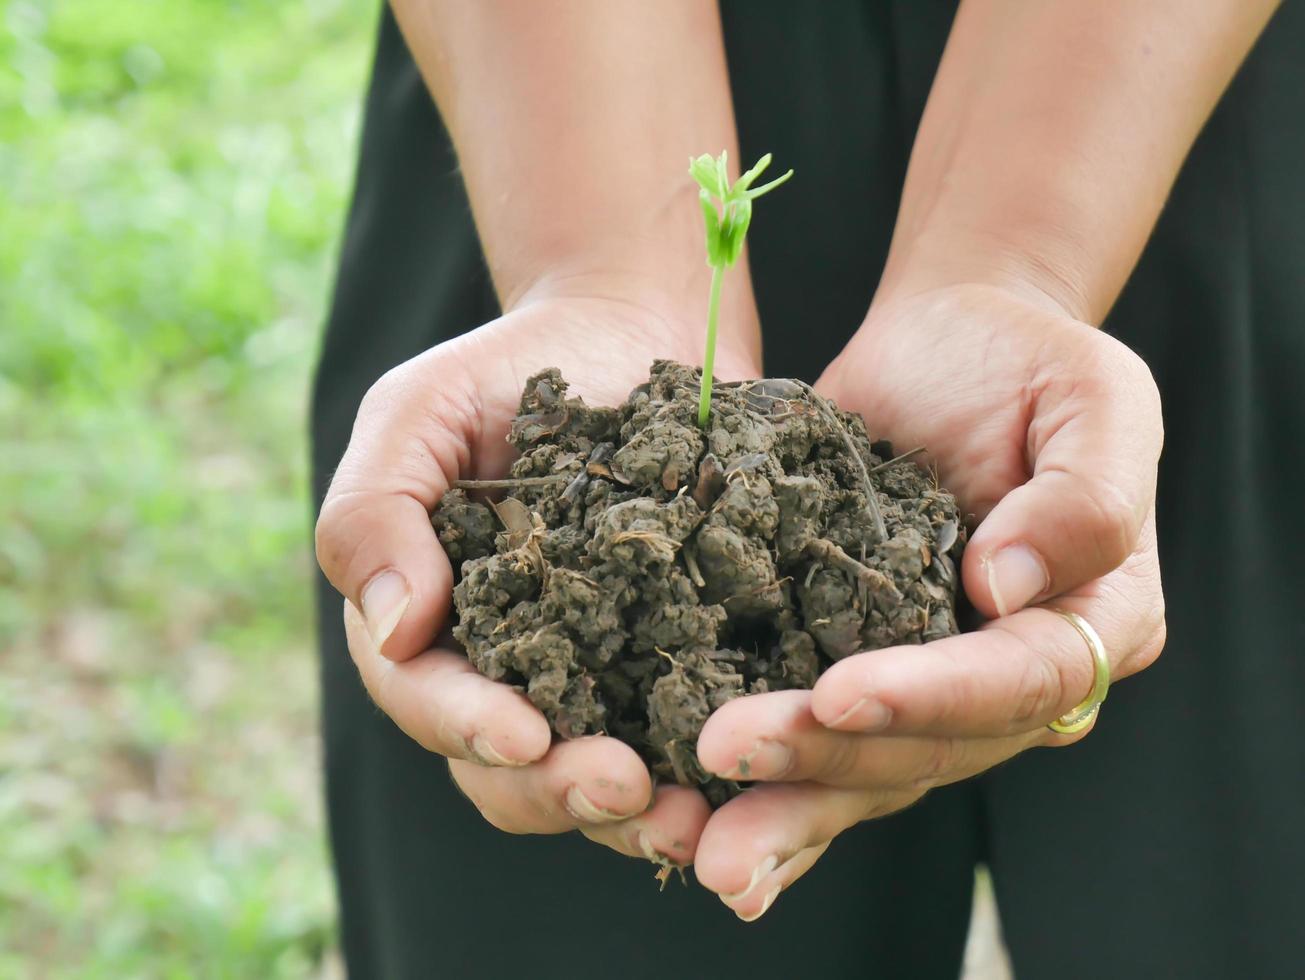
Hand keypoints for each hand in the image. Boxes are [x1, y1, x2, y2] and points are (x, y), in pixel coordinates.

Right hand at [316, 291, 759, 865]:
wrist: (627, 335)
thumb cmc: (508, 369)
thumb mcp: (418, 413)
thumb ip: (374, 511)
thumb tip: (392, 628)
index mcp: (431, 627)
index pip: (427, 698)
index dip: (467, 726)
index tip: (525, 733)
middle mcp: (508, 672)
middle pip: (511, 770)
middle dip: (563, 790)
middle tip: (627, 790)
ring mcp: (595, 678)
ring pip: (598, 778)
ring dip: (639, 815)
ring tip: (697, 819)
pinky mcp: (674, 663)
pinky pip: (684, 737)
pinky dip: (708, 771)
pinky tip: (752, 779)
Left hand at [690, 283, 1165, 919]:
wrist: (947, 348)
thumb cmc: (1031, 364)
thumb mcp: (1094, 398)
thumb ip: (1084, 497)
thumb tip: (1007, 586)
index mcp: (1087, 625)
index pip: (1016, 682)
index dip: (931, 696)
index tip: (842, 692)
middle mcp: (1004, 677)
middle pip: (924, 751)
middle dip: (825, 761)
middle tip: (726, 757)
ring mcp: (922, 680)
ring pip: (861, 769)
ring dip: (782, 806)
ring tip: (702, 850)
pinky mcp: (846, 660)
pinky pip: (811, 736)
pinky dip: (764, 787)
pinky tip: (696, 831)